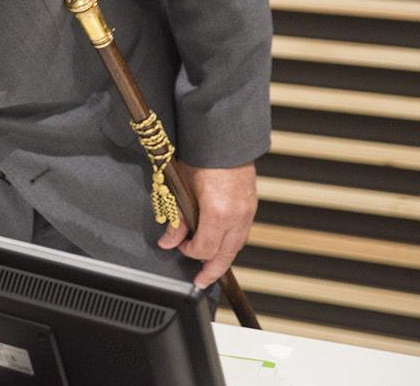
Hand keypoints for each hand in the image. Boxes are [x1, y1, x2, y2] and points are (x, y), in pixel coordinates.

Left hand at [157, 161, 257, 287]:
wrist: (223, 138)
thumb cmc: (201, 157)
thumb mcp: (181, 188)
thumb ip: (177, 219)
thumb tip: (168, 241)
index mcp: (217, 213)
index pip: (203, 249)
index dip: (189, 253)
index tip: (180, 248)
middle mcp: (236, 216)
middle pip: (226, 255)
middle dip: (212, 270)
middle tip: (201, 280)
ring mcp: (247, 211)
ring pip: (237, 246)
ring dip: (223, 257)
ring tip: (211, 264)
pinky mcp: (251, 205)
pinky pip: (243, 232)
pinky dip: (231, 241)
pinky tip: (221, 242)